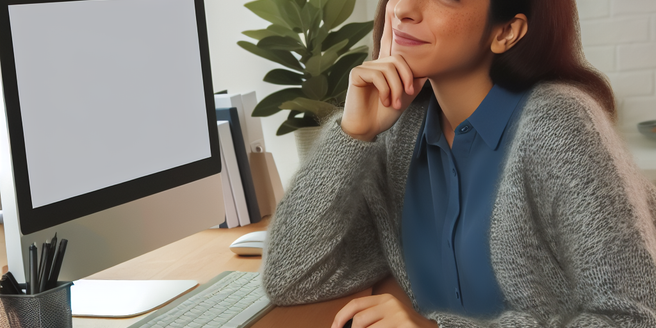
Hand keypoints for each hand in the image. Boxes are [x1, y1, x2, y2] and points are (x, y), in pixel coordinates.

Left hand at [331, 294, 437, 327]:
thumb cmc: (406, 326)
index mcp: (384, 299)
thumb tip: (343, 325)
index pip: (355, 304)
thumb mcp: (388, 317)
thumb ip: (370, 317)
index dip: (340, 317)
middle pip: (359, 320)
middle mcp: (391, 304)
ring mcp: (399, 316)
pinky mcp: (405, 326)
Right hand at [341, 4, 426, 141]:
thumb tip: (426, 67)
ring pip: (390, 69)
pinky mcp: (357, 73)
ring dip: (397, 89)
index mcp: (388, 66)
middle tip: (406, 97)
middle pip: (399, 60)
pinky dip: (386, 90)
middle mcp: (377, 63)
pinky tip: (384, 101)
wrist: (369, 128)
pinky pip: (378, 75)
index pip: (393, 43)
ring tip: (395, 103)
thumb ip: (414, 79)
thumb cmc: (385, 113)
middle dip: (406, 79)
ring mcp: (366, 67)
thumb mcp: (407, 95)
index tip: (392, 3)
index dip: (391, 23)